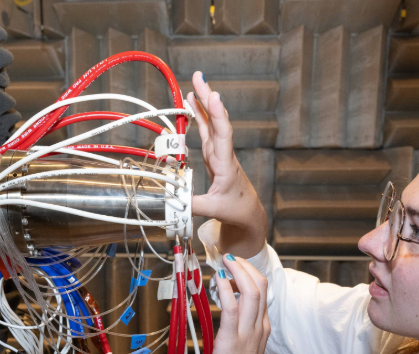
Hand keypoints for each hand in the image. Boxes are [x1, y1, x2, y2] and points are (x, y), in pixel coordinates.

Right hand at [188, 72, 267, 257]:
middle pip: (217, 121)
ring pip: (211, 122)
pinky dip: (200, 115)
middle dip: (208, 98)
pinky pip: (206, 130)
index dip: (218, 115)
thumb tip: (171, 201)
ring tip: (196, 82)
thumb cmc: (235, 210)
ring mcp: (218, 152)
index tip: (215, 97)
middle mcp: (223, 154)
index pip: (223, 135)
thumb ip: (193, 205)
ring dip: (204, 102)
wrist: (247, 213)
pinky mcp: (213, 155)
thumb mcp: (214, 210)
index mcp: (226, 165)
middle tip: (199, 77)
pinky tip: (193, 102)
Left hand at [206, 254, 270, 353]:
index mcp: (262, 328)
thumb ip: (237, 330)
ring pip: (251, 291)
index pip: (262, 291)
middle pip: (261, 285)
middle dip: (244, 265)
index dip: (249, 273)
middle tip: (228, 257)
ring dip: (236, 270)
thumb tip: (224, 311)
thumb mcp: (241, 350)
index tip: (234, 265)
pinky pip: (232, 306)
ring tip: (223, 261)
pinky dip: (225, 288)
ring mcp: (248, 332)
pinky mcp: (232, 339)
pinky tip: (216, 279)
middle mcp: (259, 327)